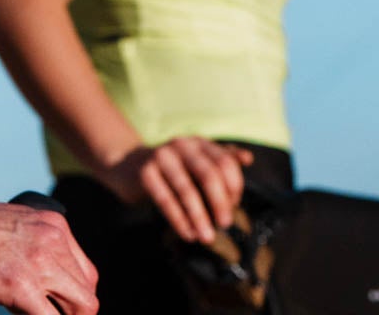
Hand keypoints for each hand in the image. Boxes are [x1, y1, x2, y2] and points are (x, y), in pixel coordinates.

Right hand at [0, 199, 98, 314]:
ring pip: (83, 307)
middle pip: (87, 290)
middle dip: (74, 313)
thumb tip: (27, 270)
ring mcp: (41, 263)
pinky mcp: (22, 286)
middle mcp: (53, 240)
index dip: (73, 296)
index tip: (57, 309)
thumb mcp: (8, 225)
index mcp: (52, 225)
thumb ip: (27, 244)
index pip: (84, 271)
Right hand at [98, 137, 250, 243]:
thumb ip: (223, 159)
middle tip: (225, 224)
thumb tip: (248, 158)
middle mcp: (181, 145)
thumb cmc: (173, 168)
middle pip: (208, 174)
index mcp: (199, 142)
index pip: (225, 162)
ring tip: (206, 237)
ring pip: (186, 190)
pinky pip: (165, 200)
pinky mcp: (145, 173)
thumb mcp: (198, 160)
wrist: (130, 165)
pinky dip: (179, 220)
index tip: (235, 205)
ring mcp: (161, 157)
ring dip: (199, 217)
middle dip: (220, 203)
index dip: (234, 185)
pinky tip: (188, 234)